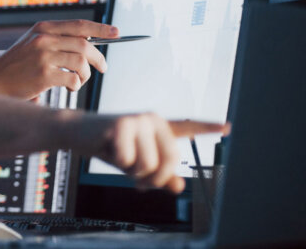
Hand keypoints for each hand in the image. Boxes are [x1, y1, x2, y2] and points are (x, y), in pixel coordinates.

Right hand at [0, 20, 116, 97]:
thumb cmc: (18, 64)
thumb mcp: (34, 43)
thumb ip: (57, 39)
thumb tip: (91, 43)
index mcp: (43, 28)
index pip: (79, 25)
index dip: (101, 29)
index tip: (116, 33)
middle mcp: (44, 38)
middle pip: (85, 45)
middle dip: (99, 58)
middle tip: (103, 67)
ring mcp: (43, 56)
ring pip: (81, 64)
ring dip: (86, 75)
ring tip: (79, 81)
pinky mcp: (43, 75)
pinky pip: (72, 79)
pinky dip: (76, 85)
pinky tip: (70, 87)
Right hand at [77, 113, 229, 192]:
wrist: (77, 132)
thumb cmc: (109, 146)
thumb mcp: (136, 163)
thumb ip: (159, 175)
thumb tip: (179, 187)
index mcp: (159, 128)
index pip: (188, 127)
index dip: (209, 127)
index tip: (229, 127)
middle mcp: (153, 119)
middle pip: (170, 161)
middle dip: (153, 178)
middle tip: (138, 180)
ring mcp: (138, 120)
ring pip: (148, 164)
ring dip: (132, 171)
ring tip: (120, 159)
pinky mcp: (122, 124)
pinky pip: (128, 160)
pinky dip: (117, 162)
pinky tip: (107, 148)